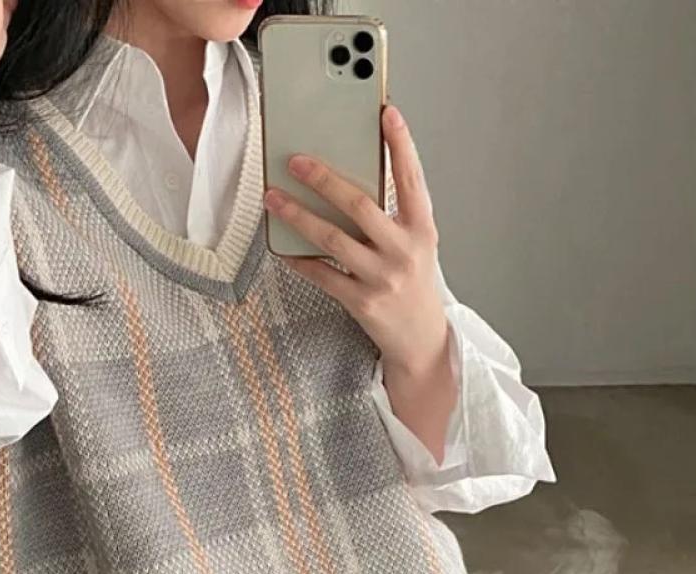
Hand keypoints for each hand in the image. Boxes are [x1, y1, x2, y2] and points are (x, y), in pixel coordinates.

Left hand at [264, 104, 447, 375]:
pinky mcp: (361, 302)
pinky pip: (322, 274)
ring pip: (333, 239)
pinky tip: (280, 245)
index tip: (386, 111)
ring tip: (273, 198)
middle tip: (295, 160)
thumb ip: (393, 213)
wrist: (421, 339)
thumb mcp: (416, 244)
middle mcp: (404, 250)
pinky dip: (299, 259)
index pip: (412, 178)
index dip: (401, 143)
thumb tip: (350, 175)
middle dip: (324, 179)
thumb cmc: (413, 284)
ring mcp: (382, 277)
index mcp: (422, 229)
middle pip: (360, 205)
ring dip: (298, 216)